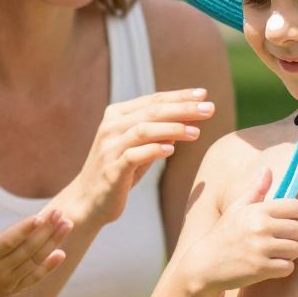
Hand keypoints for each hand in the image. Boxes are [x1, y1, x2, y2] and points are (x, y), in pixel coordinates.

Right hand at [0, 202, 71, 296]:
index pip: (10, 241)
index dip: (27, 228)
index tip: (43, 215)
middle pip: (28, 248)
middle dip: (47, 229)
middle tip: (62, 211)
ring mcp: (7, 283)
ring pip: (35, 260)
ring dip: (53, 242)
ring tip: (68, 224)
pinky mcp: (11, 290)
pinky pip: (34, 278)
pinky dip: (49, 267)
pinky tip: (62, 254)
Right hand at [70, 88, 216, 224]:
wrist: (89, 202)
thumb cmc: (119, 172)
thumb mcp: (140, 148)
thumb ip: (159, 133)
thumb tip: (187, 120)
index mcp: (117, 115)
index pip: (153, 100)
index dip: (179, 96)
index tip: (204, 94)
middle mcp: (111, 127)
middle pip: (152, 111)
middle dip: (183, 108)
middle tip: (209, 108)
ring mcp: (109, 148)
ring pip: (143, 130)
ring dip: (173, 128)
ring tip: (197, 132)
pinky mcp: (111, 170)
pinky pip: (134, 155)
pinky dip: (154, 150)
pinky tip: (172, 150)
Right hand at [184, 168, 297, 293]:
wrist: (205, 263)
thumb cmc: (224, 234)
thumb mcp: (237, 208)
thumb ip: (256, 189)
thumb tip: (267, 169)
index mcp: (257, 210)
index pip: (296, 207)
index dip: (297, 215)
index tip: (289, 221)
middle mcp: (260, 227)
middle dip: (295, 236)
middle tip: (282, 239)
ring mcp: (261, 249)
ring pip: (296, 249)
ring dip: (289, 253)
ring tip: (276, 252)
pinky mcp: (261, 269)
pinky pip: (288, 268)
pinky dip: (282, 268)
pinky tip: (271, 265)